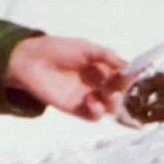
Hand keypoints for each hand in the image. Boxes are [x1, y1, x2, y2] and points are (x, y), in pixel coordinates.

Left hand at [4, 35, 128, 120]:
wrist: (32, 60)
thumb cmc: (58, 50)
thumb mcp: (86, 47)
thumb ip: (107, 56)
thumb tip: (129, 66)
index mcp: (100, 69)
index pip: (122, 78)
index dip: (128, 78)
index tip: (131, 76)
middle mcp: (97, 85)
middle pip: (119, 95)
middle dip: (123, 93)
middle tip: (117, 87)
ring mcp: (87, 97)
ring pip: (110, 107)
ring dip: (113, 103)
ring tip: (106, 95)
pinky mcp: (75, 108)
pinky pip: (93, 116)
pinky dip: (97, 111)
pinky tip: (92, 101)